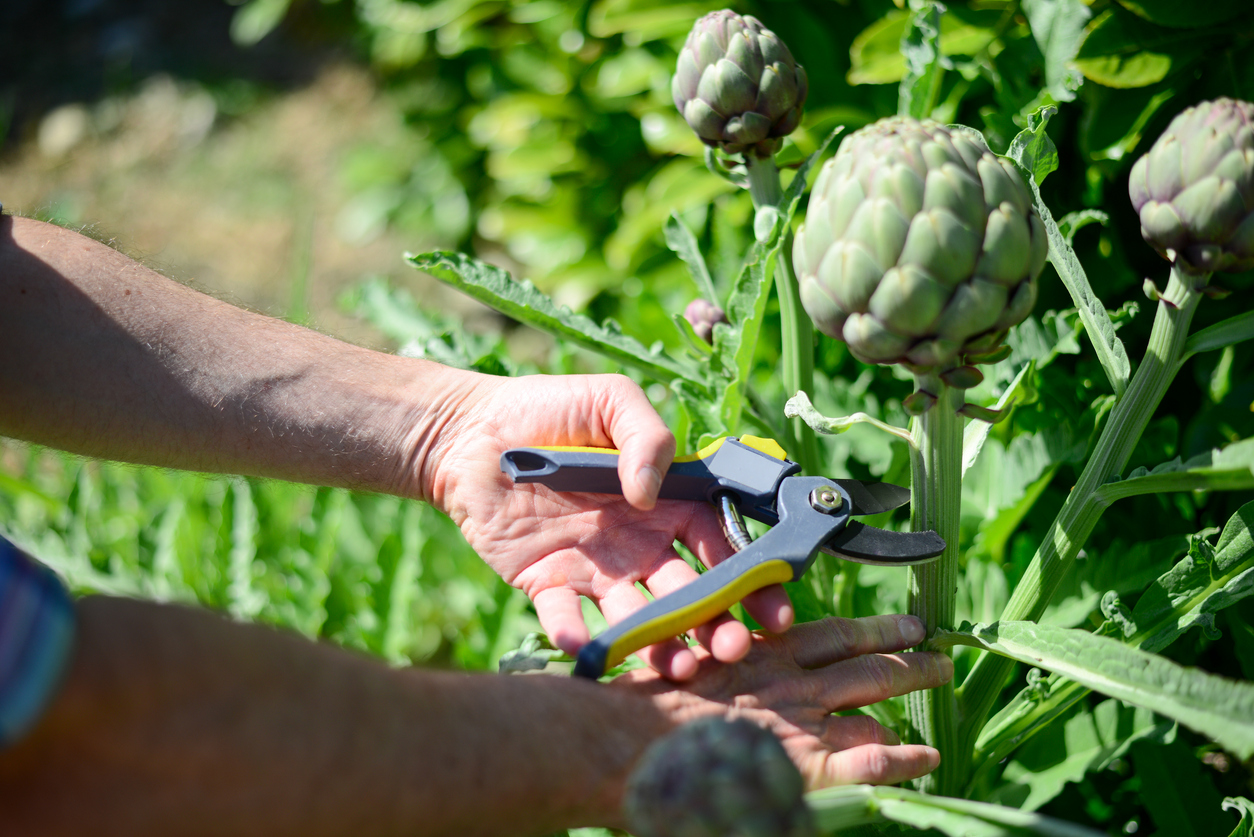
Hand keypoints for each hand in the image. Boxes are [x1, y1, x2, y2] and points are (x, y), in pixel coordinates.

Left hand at [423, 371, 794, 679]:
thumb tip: (651, 494)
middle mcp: (639, 545)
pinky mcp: (547, 584)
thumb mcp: (610, 400)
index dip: (750, 578)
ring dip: (660, 646)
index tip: (773, 609)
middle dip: (715, 625)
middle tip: (731, 651)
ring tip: (679, 668)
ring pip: (637, 618)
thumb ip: (647, 436)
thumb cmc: (548, 409)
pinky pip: (565, 618)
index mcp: (666, 503)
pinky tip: (587, 646)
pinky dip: (576, 635)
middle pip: (688, 595)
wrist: (469, 432)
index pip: (719, 546)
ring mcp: (596, 570)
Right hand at [617, 613, 952, 787]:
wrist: (624, 746)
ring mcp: (801, 720)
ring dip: (911, 678)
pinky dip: (901, 759)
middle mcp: (789, 682)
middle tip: (936, 647)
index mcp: (759, 657)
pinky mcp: (806, 763)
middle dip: (902, 651)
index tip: (901, 627)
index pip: (828, 636)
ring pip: (873, 688)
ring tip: (942, 673)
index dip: (867, 631)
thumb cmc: (638, 715)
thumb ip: (717, 665)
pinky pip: (869, 761)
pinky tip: (928, 758)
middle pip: (861, 659)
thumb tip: (737, 660)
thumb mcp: (679, 675)